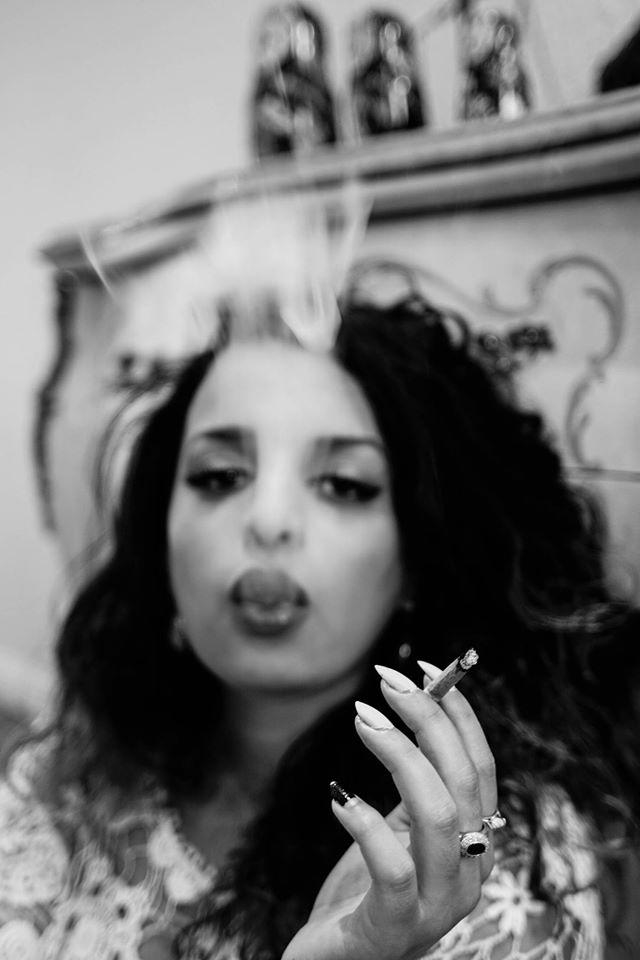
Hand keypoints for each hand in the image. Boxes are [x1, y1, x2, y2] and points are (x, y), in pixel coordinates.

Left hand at [281, 662, 497, 959]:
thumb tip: (416, 699)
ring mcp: (437, 907)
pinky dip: (365, 823)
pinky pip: (392, 868)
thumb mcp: (400, 827)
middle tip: (386, 681)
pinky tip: (337, 795)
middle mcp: (469, 875)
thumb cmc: (366, 888)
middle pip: (463, 780)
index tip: (424, 669)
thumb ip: (415, 781)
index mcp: (476, 844)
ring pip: (438, 814)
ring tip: (362, 720)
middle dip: (427, 720)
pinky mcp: (394, 929)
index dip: (457, 714)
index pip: (482, 766)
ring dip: (399, 754)